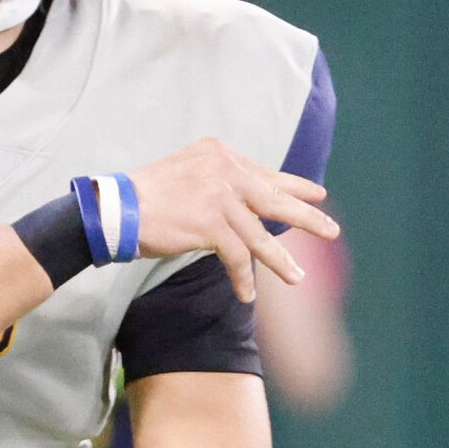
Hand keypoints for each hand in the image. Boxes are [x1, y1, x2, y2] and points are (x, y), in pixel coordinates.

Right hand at [127, 138, 339, 301]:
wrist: (117, 208)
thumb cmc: (148, 195)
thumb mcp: (188, 173)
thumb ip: (218, 181)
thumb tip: (247, 203)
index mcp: (220, 154)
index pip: (264, 173)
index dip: (293, 186)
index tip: (317, 194)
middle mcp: (224, 169)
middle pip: (274, 198)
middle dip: (306, 216)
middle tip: (331, 229)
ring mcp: (219, 196)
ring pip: (260, 234)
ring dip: (279, 261)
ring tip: (297, 278)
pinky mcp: (211, 224)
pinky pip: (237, 256)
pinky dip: (242, 278)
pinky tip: (246, 293)